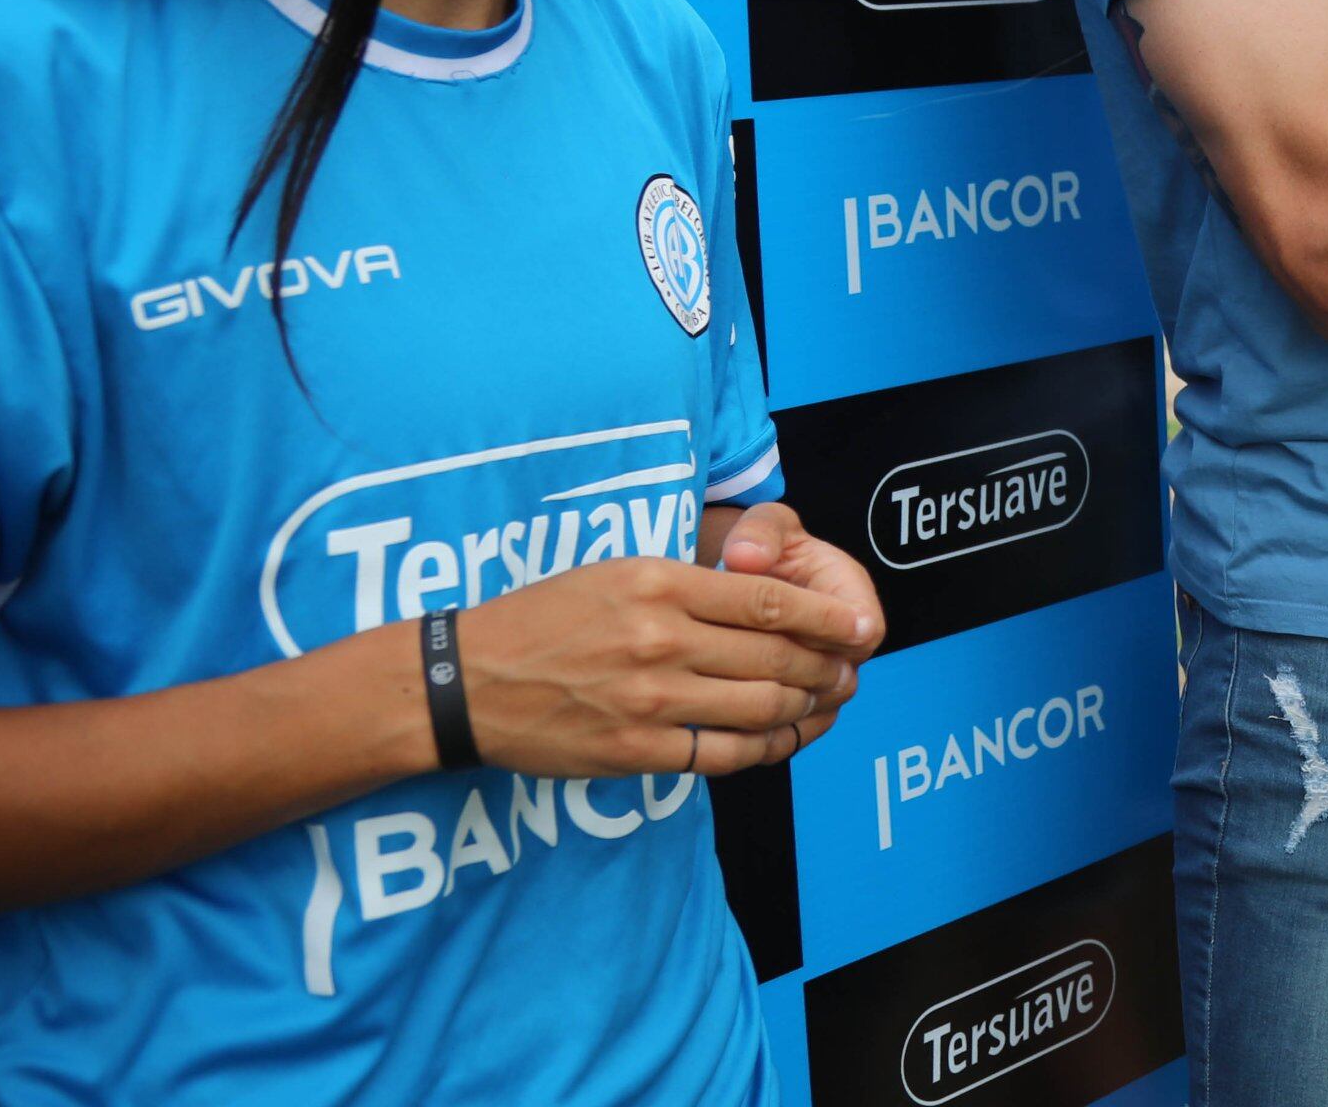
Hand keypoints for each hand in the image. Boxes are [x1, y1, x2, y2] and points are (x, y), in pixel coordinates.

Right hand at [443, 555, 876, 778]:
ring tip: (826, 701)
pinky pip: (722, 755)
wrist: (469, 681)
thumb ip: (688, 584)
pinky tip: (783, 740)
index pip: (767, 601)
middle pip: (775, 655)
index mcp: (658, 583)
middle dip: (826, 666)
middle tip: (852, 669)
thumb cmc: (544, 618)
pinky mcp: (636, 751)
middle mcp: (660, 639)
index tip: (858, 626)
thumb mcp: (616, 573)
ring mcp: (650, 699)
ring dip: (806, 707)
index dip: (826, 618)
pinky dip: (764, 749)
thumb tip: (763, 597)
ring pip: (759, 706)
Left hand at [714, 502, 884, 735]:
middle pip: (838, 683)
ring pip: (814, 715)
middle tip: (734, 684)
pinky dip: (762, 739)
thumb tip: (744, 557)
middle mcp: (847, 647)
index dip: (825, 641)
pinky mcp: (799, 709)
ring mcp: (825, 683)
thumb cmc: (761, 548)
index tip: (777, 638)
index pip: (862, 631)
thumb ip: (759, 533)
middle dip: (793, 686)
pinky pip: (790, 736)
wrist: (749, 577)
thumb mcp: (763, 526)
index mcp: (852, 597)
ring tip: (723, 712)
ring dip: (775, 718)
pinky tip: (723, 731)